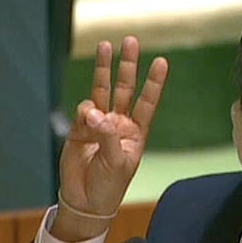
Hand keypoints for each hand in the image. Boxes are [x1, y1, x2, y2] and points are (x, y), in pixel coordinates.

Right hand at [51, 36, 168, 241]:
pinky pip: (83, 110)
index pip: (147, 102)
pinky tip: (86, 118)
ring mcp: (98, 124)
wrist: (84, 201)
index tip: (161, 61)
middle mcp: (119, 124)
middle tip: (131, 41)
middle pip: (125, 88)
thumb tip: (94, 111)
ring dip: (103, 69)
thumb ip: (107, 134)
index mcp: (136, 132)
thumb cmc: (108, 186)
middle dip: (128, 65)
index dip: (154, 82)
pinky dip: (85, 109)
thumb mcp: (116, 162)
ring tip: (105, 46)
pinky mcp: (79, 128)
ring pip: (103, 90)